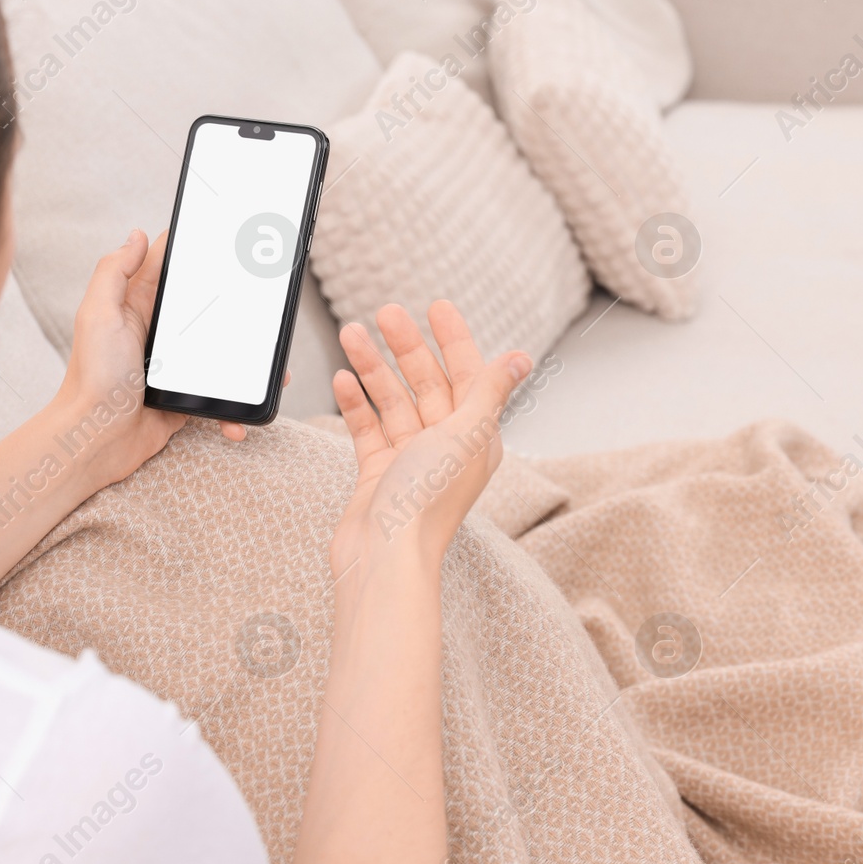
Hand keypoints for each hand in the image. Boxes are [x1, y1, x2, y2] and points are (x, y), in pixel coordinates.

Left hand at [51, 228, 243, 488]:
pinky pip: (217, 397)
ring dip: (245, 358)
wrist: (95, 440)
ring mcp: (173, 366)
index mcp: (136, 306)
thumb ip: (113, 271)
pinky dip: (231, 407)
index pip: (169, 268)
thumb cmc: (92, 378)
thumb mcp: (98, 315)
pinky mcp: (183, 398)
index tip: (228, 238)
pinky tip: (239, 417)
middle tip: (267, 300)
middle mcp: (156, 332)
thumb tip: (136, 235)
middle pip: (204, 307)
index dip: (195, 250)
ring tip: (274, 366)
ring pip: (219, 351)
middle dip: (235, 304)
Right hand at [328, 302, 530, 574]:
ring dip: (373, 367)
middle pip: (426, 383)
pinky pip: (367, 428)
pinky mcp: (377, 473)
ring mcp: (409, 460)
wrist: (384, 556)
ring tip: (352, 335)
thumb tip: (519, 358)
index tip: (436, 306)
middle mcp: (445, 446)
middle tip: (385, 313)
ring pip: (392, 401)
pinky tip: (343, 380)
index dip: (454, 339)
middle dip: (406, 346)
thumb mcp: (465, 436)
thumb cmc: (426, 503)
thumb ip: (488, 392)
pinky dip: (356, 403)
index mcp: (475, 436)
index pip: (467, 374)